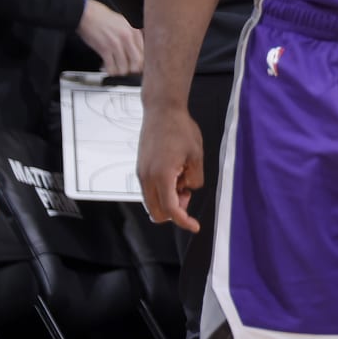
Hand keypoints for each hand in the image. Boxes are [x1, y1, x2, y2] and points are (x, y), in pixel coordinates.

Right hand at [79, 0, 143, 74]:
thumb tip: (139, 47)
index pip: (145, 52)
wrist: (87, 14)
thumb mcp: (124, 23)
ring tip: (117, 70)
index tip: (138, 66)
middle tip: (129, 70)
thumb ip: (133, 34)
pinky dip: (110, 70)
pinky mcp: (104, 49)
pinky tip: (108, 68)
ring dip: (121, 72)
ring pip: (124, 67)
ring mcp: (116, 44)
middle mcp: (127, 38)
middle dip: (133, 69)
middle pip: (137, 62)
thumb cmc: (103, 18)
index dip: (141, 62)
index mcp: (134, 31)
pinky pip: (111, 66)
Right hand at [137, 104, 203, 230]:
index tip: (195, 226)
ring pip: (152, 203)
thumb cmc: (181, 130)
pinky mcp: (141, 169)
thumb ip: (195, 178)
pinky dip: (162, 191)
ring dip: (168, 201)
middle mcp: (146, 178)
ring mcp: (141, 174)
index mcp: (162, 176)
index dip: (183, 221)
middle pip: (157, 212)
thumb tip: (188, 190)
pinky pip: (149, 191)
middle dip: (175, 210)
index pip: (171, 209)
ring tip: (183, 179)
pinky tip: (175, 174)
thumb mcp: (197, 155)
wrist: (161, 111)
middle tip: (188, 191)